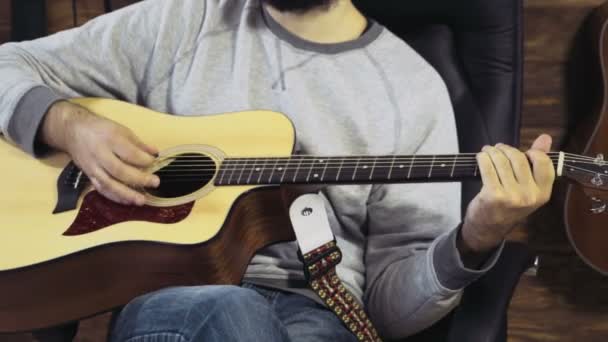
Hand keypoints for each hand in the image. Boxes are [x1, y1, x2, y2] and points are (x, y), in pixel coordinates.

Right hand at [41, 101, 159, 205]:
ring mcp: (93, 166)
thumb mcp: (121, 130)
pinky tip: (127, 201)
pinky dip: (114, 196)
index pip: (130, 153)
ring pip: (109, 184)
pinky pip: (101, 189)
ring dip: (126, 194)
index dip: (144, 160)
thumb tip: (155, 153)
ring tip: (141, 200)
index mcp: (110, 139)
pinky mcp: (88, 175)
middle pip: (120, 171)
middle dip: (139, 179)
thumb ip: (139, 143)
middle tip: (155, 183)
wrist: (73, 130)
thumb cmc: (101, 129)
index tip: (154, 162)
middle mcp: (100, 154)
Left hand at [460, 134, 555, 252]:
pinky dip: (483, 158)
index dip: (532, 152)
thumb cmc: (509, 205)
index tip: (523, 152)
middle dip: (506, 149)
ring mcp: (511, 196)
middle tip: (498, 149)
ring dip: (492, 152)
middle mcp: (529, 196)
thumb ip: (537, 163)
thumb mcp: (528, 188)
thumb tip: (545, 138)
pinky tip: (481, 157)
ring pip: (501, 161)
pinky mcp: (493, 195)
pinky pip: (487, 167)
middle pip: (518, 159)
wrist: (489, 228)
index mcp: (543, 193)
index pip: (544, 163)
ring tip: (488, 151)